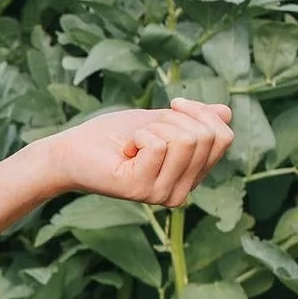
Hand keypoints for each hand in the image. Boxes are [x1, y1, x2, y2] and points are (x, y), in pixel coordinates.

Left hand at [43, 98, 234, 206]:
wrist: (71, 150)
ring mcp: (162, 194)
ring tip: (133, 142)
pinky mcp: (141, 190)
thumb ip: (193, 121)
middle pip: (206, 137)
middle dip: (173, 119)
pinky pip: (158, 145)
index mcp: (192, 175)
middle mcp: (182, 191)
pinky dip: (138, 135)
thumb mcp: (160, 121)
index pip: (223, 138)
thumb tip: (226, 113)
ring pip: (185, 140)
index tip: (174, 104)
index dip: (202, 112)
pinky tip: (124, 151)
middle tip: (143, 130)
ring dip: (154, 127)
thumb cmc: (112, 136)